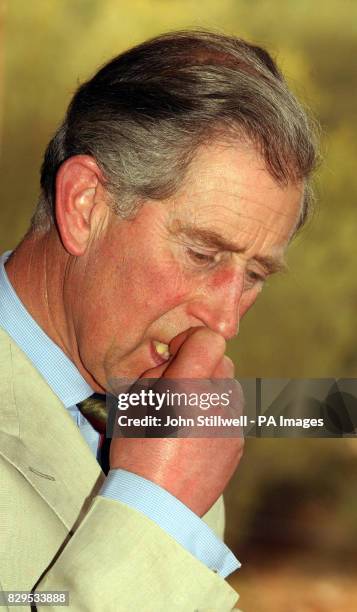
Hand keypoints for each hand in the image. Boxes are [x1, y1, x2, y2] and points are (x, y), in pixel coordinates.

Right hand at [110, 327, 243, 515]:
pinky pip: (232, 415)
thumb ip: (158, 373)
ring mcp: (231, 422)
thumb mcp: (133, 402)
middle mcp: (215, 400)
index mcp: (186, 386)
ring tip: (189, 414)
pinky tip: (197, 437)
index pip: (209, 339)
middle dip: (203, 366)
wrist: (157, 505)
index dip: (191, 340)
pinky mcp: (239, 442)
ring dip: (213, 391)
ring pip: (230, 387)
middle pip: (223, 361)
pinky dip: (218, 417)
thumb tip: (177, 358)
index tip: (178, 353)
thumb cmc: (137, 451)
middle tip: (180, 387)